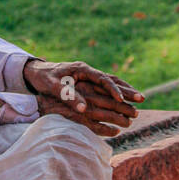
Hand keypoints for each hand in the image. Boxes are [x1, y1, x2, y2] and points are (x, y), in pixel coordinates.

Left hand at [23, 58, 143, 137]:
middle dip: (127, 89)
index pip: (102, 79)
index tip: (121, 99)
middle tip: (142, 99)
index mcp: (82, 69)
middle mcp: (89, 71)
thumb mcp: (54, 87)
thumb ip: (69, 96)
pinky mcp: (88, 81)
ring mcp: (89, 75)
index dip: (113, 89)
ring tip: (140, 99)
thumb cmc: (44, 78)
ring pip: (112, 82)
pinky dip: (117, 92)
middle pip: (112, 79)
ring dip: (125, 90)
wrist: (36, 71)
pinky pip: (106, 86)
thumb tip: (84, 110)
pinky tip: (126, 99)